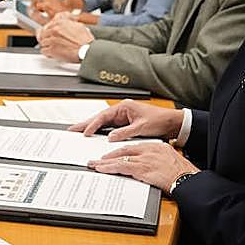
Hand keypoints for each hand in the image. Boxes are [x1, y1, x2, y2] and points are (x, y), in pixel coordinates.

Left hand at [37, 16, 94, 61]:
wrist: (88, 51)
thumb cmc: (85, 41)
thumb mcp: (78, 26)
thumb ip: (69, 22)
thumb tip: (66, 20)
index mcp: (60, 23)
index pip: (48, 25)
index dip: (49, 31)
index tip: (50, 34)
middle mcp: (54, 30)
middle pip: (43, 34)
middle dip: (47, 38)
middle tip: (52, 42)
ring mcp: (52, 40)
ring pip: (42, 42)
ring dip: (47, 46)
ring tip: (55, 48)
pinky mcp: (51, 50)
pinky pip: (43, 51)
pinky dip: (48, 53)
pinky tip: (53, 54)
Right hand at [70, 99, 184, 141]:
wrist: (172, 123)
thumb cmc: (160, 120)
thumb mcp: (141, 127)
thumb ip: (125, 132)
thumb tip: (110, 137)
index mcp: (124, 107)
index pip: (103, 116)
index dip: (93, 125)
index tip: (85, 132)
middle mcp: (121, 111)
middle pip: (99, 118)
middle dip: (85, 124)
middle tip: (72, 129)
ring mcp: (122, 118)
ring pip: (103, 123)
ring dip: (91, 128)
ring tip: (78, 133)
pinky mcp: (125, 125)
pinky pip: (109, 128)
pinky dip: (100, 132)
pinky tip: (93, 136)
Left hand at [87, 141, 198, 191]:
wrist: (190, 181)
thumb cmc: (184, 175)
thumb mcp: (171, 162)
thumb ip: (158, 162)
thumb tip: (148, 168)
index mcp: (158, 147)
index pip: (134, 147)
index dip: (121, 152)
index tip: (113, 155)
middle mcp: (150, 150)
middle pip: (124, 150)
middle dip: (109, 155)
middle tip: (98, 159)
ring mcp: (146, 159)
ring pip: (120, 158)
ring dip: (105, 162)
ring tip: (94, 165)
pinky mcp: (143, 168)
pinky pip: (121, 166)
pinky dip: (109, 168)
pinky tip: (101, 169)